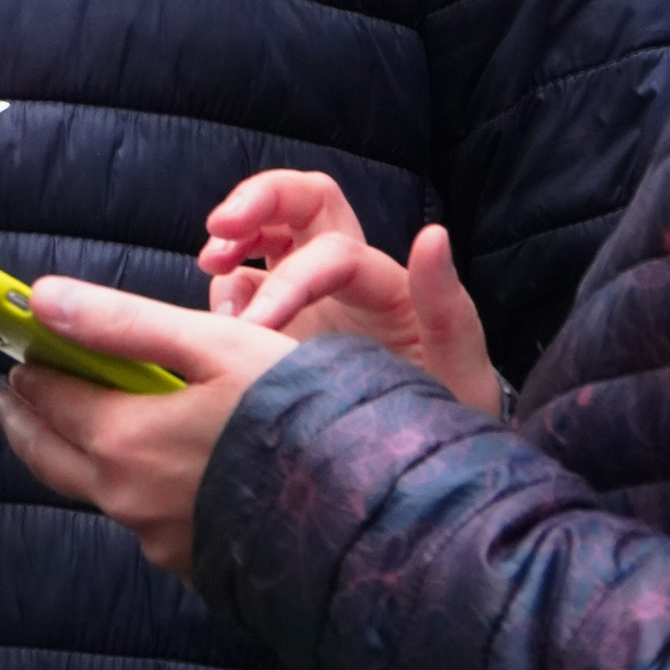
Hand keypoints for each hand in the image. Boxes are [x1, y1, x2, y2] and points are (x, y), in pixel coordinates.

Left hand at [0, 278, 290, 580]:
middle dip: (25, 420)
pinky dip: (124, 492)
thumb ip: (121, 321)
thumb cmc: (291, 415)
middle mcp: (127, 499)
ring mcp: (158, 541)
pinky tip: (141, 475)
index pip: (50, 398)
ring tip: (67, 427)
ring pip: (94, 492)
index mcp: (122, 440)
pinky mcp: (191, 567)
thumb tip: (41, 299)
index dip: (32, 369)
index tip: (18, 352)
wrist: (359, 511)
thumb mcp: (211, 344)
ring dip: (71, 456)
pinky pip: (139, 524)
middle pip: (51, 455)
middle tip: (9, 397)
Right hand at [200, 169, 498, 413]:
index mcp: (388, 285)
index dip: (290, 280)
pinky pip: (245, 285)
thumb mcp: (460, 369)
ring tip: (209, 265)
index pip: (334, 252)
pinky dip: (224, 290)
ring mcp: (312, 298)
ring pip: (270, 231)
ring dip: (235, 235)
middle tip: (219, 227)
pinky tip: (220, 324)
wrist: (425, 470)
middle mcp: (348, 279)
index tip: (256, 328)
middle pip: (304, 200)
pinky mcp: (283, 324)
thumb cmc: (449, 418)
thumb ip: (446, 305)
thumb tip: (432, 234)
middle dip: (259, 199)